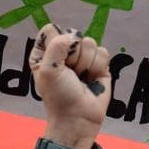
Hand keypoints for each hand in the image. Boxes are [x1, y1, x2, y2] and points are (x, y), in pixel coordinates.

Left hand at [29, 24, 110, 148]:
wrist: (78, 118)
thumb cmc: (59, 96)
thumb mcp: (48, 70)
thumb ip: (56, 45)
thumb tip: (74, 36)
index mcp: (44, 54)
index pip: (51, 30)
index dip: (56, 43)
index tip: (55, 62)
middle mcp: (62, 53)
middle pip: (73, 34)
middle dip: (74, 56)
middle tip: (70, 75)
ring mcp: (82, 58)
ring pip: (90, 42)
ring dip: (86, 64)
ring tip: (80, 79)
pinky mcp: (99, 64)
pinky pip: (103, 52)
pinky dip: (98, 67)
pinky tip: (92, 80)